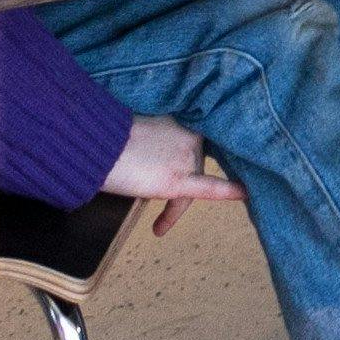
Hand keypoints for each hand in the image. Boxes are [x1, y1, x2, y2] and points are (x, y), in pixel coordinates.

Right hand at [98, 115, 242, 231]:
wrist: (93, 145)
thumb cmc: (105, 133)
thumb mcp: (138, 122)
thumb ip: (157, 131)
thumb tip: (158, 149)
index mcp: (181, 115)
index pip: (193, 137)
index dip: (186, 151)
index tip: (179, 156)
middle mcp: (190, 133)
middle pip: (192, 162)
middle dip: (175, 175)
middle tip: (151, 183)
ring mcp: (185, 157)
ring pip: (192, 179)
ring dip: (176, 202)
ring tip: (159, 224)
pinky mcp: (177, 180)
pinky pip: (210, 189)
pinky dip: (230, 191)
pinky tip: (247, 193)